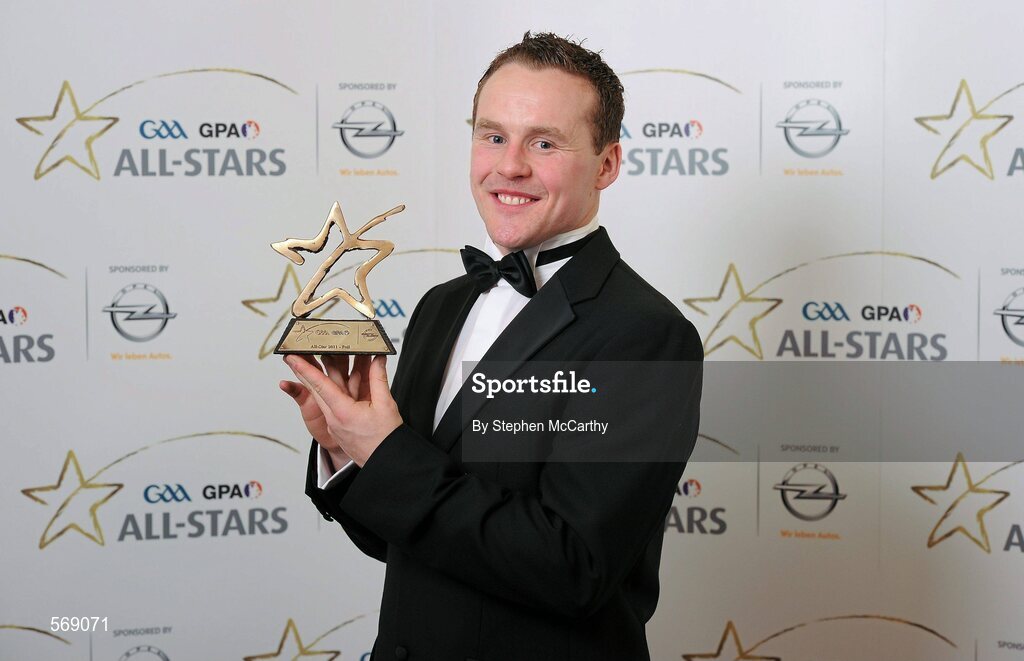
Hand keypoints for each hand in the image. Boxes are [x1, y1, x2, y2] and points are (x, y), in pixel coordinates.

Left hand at [282, 353, 401, 466]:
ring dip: (328, 376)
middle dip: (310, 367)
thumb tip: (378, 360)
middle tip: (302, 350)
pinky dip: (340, 388)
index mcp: (342, 411)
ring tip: (325, 355)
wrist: (386, 464)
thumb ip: (378, 380)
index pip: (318, 385)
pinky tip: (346, 377)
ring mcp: (337, 423)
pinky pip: (337, 403)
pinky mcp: (341, 426)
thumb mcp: (385, 405)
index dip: (304, 368)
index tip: (291, 357)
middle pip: (319, 387)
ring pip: (328, 394)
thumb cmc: (385, 439)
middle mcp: (335, 417)